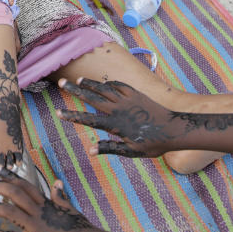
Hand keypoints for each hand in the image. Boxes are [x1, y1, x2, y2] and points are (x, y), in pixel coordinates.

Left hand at [0, 169, 99, 231]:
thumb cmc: (83, 230)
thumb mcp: (71, 209)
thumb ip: (60, 196)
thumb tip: (56, 182)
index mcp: (46, 203)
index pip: (24, 184)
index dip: (8, 175)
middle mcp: (39, 211)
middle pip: (14, 193)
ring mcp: (36, 227)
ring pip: (9, 212)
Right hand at [57, 78, 182, 156]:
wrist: (174, 129)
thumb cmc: (153, 144)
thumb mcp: (131, 151)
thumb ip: (110, 148)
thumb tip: (91, 150)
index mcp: (115, 125)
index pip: (88, 119)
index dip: (72, 116)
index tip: (58, 113)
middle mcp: (118, 109)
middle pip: (91, 97)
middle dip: (74, 90)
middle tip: (61, 83)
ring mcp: (127, 99)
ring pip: (103, 88)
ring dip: (89, 83)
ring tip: (77, 80)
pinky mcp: (136, 93)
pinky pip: (118, 85)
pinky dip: (108, 83)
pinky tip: (103, 83)